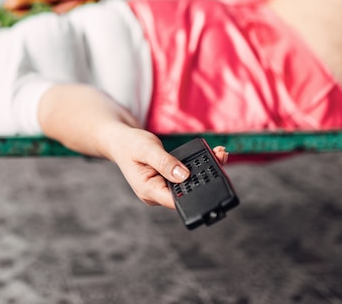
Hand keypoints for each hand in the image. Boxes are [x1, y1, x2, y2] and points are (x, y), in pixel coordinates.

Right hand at [107, 128, 228, 208]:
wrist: (120, 141)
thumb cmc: (129, 144)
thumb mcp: (146, 149)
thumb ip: (164, 162)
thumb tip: (184, 176)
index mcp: (149, 191)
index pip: (177, 201)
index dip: (196, 194)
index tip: (213, 180)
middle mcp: (157, 193)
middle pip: (187, 193)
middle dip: (205, 177)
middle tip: (220, 156)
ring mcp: (163, 188)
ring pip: (188, 185)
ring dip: (203, 171)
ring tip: (219, 154)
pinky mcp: (168, 180)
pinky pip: (185, 178)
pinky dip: (196, 167)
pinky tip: (210, 156)